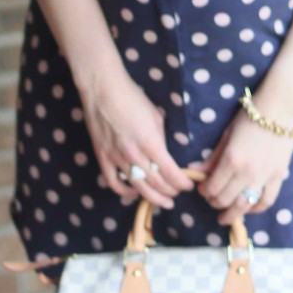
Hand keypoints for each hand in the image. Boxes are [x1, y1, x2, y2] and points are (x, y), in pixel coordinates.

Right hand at [79, 67, 194, 208]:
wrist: (102, 89)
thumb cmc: (132, 98)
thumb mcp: (156, 117)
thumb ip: (161, 139)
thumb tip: (165, 155)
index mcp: (151, 143)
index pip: (171, 173)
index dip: (182, 183)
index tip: (189, 185)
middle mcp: (134, 154)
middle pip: (157, 184)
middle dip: (171, 191)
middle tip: (178, 193)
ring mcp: (117, 158)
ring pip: (138, 187)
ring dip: (154, 198)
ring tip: (164, 202)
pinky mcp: (103, 157)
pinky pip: (114, 183)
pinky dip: (126, 192)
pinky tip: (135, 192)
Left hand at [191, 109, 292, 226]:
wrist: (280, 109)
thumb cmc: (250, 117)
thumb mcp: (226, 135)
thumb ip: (212, 158)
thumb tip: (195, 172)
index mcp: (231, 160)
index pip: (212, 187)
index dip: (204, 191)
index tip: (202, 188)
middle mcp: (247, 172)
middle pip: (225, 199)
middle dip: (214, 202)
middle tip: (211, 199)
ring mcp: (264, 176)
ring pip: (244, 205)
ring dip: (232, 213)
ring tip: (225, 216)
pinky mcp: (278, 177)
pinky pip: (266, 201)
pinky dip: (256, 208)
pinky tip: (248, 209)